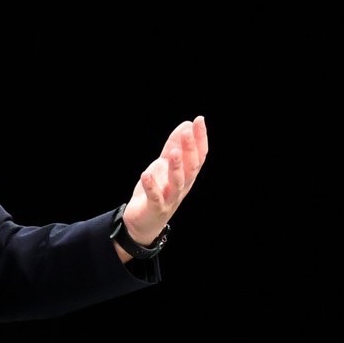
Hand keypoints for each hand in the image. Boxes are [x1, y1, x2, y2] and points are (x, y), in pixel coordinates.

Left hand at [116, 115, 208, 254]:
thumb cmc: (157, 190)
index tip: (199, 120)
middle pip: (191, 168)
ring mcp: (170, 198)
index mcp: (187, 176)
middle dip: (190, 149)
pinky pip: (155, 198)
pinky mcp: (155, 208)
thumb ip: (174, 146)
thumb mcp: (165, 165)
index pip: (199, 156)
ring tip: (174, 152)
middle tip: (188, 132)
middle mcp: (182, 187)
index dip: (200, 139)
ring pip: (177, 183)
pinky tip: (146, 175)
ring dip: (176, 168)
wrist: (143, 222)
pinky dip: (151, 187)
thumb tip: (186, 124)